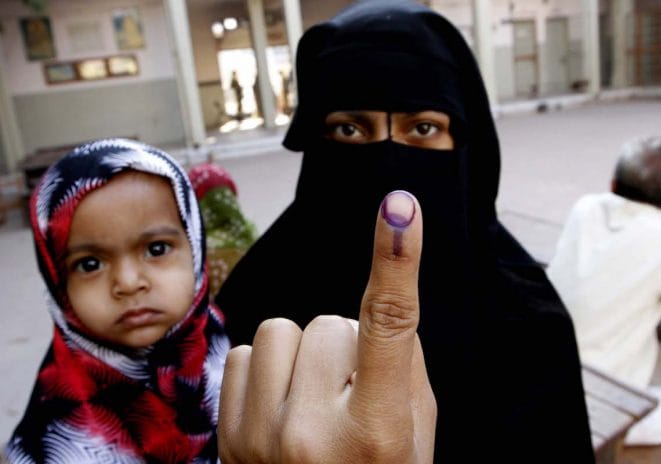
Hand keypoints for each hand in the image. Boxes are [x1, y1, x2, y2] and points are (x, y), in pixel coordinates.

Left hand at [218, 190, 434, 462]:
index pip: (389, 328)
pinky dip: (269, 370)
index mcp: (379, 433)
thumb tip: (381, 295)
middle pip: (331, 323)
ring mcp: (260, 439)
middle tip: (351, 398)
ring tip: (314, 401)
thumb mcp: (416, 432)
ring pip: (284, 330)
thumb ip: (403, 364)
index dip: (396, 262)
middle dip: (347, 350)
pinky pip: (246, 352)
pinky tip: (281, 407)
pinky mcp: (226, 435)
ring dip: (306, 356)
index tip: (400, 207)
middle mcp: (313, 436)